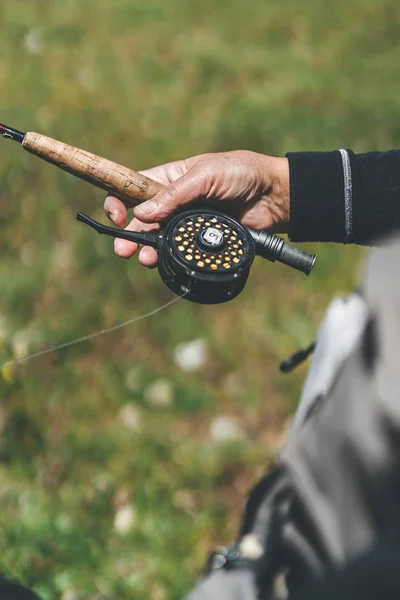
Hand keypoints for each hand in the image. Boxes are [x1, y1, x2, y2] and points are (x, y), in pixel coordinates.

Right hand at [104, 150, 289, 267]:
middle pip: (141, 220)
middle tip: (124, 250)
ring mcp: (187, 224)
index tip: (117, 216)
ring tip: (144, 259)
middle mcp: (174, 203)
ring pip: (157, 239)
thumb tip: (142, 214)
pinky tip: (162, 262)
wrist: (274, 196)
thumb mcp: (206, 176)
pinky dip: (168, 258)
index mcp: (170, 179)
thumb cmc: (241, 173)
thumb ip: (174, 195)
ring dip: (146, 249)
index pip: (134, 189)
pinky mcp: (200, 241)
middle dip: (129, 235)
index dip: (119, 202)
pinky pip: (179, 251)